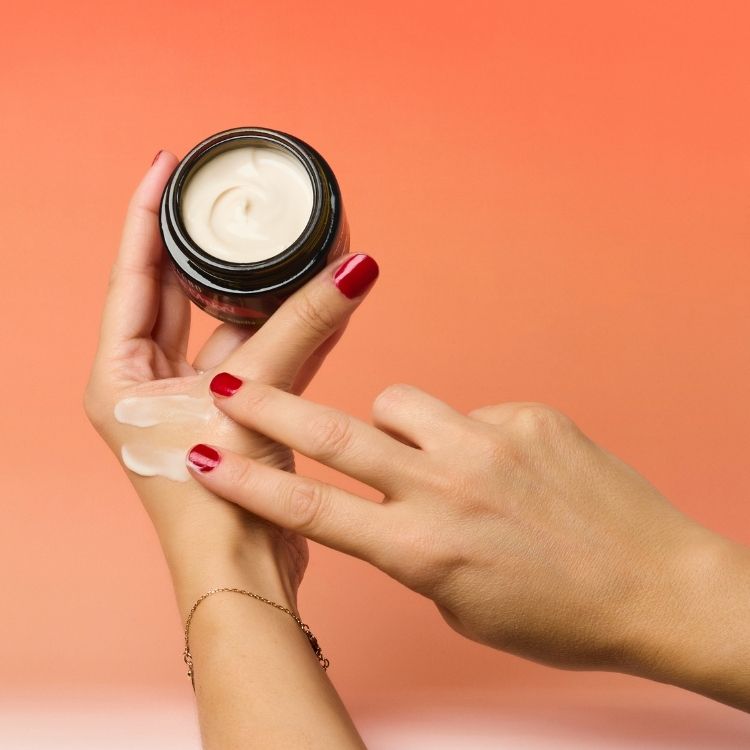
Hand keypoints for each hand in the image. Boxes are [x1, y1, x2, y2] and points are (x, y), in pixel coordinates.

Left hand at [84, 151, 378, 612]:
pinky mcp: (235, 412)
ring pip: (230, 324)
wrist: (239, 568)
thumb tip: (353, 270)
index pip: (131, 272)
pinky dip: (290, 329)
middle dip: (208, 247)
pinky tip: (318, 296)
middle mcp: (150, 380)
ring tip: (289, 242)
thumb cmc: (214, 500)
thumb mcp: (251, 397)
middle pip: (178, 292)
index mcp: (121, 372)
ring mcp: (194, 396)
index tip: (166, 166)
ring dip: (262, 290)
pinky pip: (262, 355)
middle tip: (231, 201)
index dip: (145, 213)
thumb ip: (304, 328)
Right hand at [185, 379, 749, 709]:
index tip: (204, 461)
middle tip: (232, 388)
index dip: (250, 487)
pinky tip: (506, 470)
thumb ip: (409, 546)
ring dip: (392, 426)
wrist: (656, 584)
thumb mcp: (460, 602)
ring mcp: (490, 442)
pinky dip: (468, 438)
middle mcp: (449, 487)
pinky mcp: (527, 415)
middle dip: (273, 410)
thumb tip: (383, 495)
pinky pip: (468, 414)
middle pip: (337, 434)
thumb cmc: (559, 614)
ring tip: (425, 457)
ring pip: (400, 403)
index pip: (313, 513)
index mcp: (425, 549)